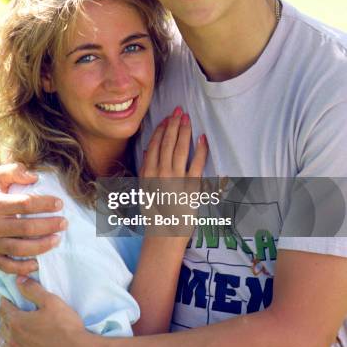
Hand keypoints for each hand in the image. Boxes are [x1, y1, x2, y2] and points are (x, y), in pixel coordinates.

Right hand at [0, 163, 66, 274]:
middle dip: (49, 226)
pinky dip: (23, 268)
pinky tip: (37, 263)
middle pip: (26, 228)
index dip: (45, 204)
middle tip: (64, 223)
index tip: (59, 204)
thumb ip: (14, 171)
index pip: (25, 204)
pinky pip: (7, 266)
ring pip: (19, 249)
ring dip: (41, 246)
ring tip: (57, 240)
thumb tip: (34, 177)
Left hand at [0, 277, 85, 346]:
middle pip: (3, 327)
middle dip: (4, 318)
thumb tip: (19, 280)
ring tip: (7, 334)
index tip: (6, 299)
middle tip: (7, 313)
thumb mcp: (51, 302)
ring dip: (5, 338)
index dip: (5, 302)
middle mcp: (14, 342)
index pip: (4, 310)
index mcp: (17, 323)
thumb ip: (33, 290)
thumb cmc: (66, 327)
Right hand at [140, 106, 207, 235]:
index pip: (155, 145)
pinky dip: (201, 150)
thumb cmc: (154, 213)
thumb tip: (148, 150)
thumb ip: (145, 169)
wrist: (164, 235)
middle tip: (179, 110)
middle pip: (168, 143)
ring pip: (181, 149)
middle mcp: (161, 174)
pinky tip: (203, 138)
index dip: (161, 129)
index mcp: (148, 173)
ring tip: (187, 118)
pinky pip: (197, 164)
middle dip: (173, 125)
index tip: (166, 118)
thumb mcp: (143, 190)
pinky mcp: (191, 187)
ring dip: (184, 132)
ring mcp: (176, 180)